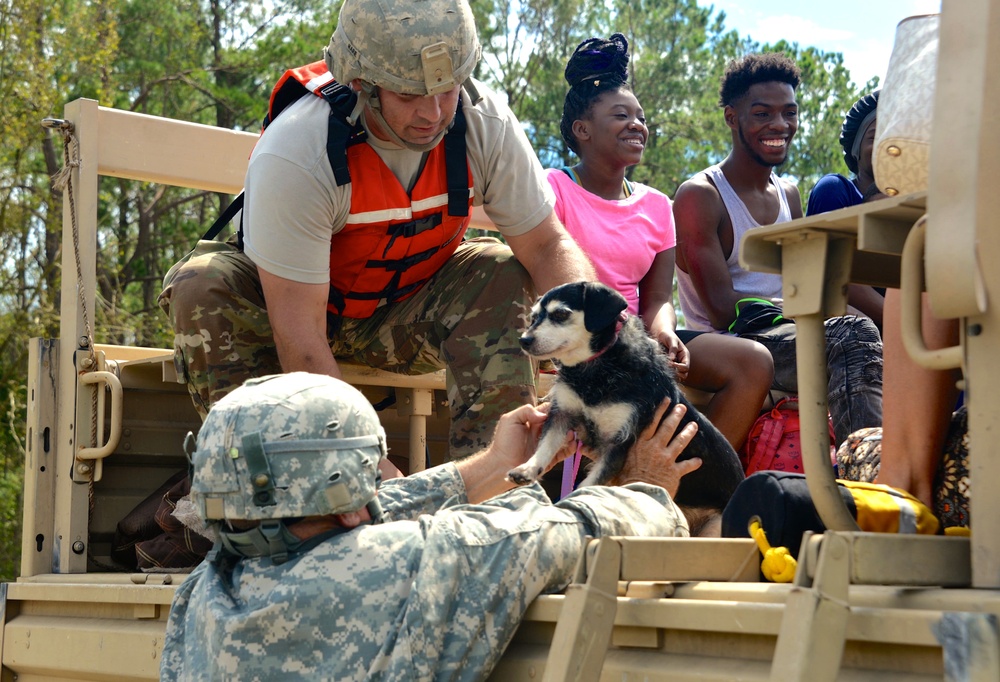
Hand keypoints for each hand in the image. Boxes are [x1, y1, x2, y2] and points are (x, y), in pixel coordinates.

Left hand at [459, 402, 575, 503]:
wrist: (501, 465)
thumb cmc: (504, 442)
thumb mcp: (510, 420)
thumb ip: (525, 411)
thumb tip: (544, 415)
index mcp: (534, 420)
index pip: (549, 411)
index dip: (558, 409)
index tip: (566, 408)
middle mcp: (543, 431)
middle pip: (560, 424)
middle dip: (567, 422)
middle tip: (572, 423)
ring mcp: (547, 445)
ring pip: (565, 437)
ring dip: (571, 435)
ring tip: (571, 434)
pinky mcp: (550, 458)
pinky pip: (565, 452)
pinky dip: (571, 448)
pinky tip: (573, 444)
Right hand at [608, 398, 701, 496]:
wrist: (637, 497)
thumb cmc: (621, 482)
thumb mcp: (610, 465)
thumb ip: (601, 455)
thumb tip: (581, 447)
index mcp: (639, 444)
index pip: (651, 422)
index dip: (659, 410)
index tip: (666, 400)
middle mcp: (654, 448)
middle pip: (668, 428)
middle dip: (675, 416)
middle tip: (682, 407)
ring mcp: (666, 459)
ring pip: (680, 441)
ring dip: (688, 432)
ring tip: (694, 424)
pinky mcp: (675, 472)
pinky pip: (687, 465)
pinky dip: (694, 463)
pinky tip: (700, 460)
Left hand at [654, 331, 689, 382]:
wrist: (661, 334)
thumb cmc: (667, 335)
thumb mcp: (671, 339)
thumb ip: (673, 348)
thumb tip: (672, 359)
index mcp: (685, 355)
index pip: (686, 367)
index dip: (679, 367)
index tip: (671, 363)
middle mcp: (682, 362)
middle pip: (684, 374)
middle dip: (676, 373)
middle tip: (668, 368)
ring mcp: (676, 365)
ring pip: (678, 377)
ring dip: (672, 375)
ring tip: (665, 369)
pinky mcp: (669, 366)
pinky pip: (671, 374)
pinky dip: (667, 374)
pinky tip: (661, 369)